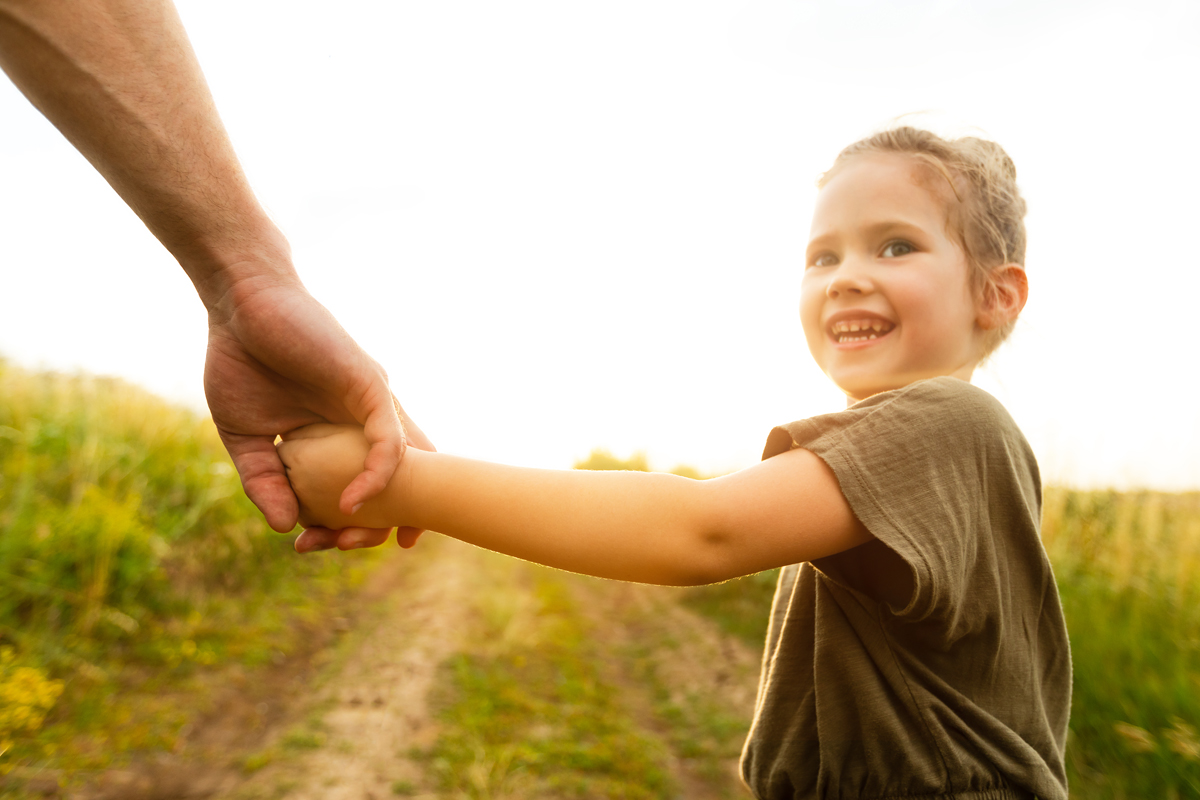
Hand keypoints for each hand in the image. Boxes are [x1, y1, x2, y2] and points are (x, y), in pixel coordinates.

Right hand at [204, 275, 433, 541]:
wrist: (238, 304)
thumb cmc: (241, 362)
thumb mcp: (245, 437)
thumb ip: (265, 481)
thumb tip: (285, 528)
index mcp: (340, 435)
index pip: (366, 489)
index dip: (353, 524)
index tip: (320, 546)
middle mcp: (366, 422)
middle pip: (397, 485)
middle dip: (379, 526)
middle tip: (342, 548)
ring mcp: (373, 404)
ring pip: (405, 467)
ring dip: (388, 509)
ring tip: (355, 538)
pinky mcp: (371, 385)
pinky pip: (390, 439)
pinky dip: (379, 473)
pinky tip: (352, 501)